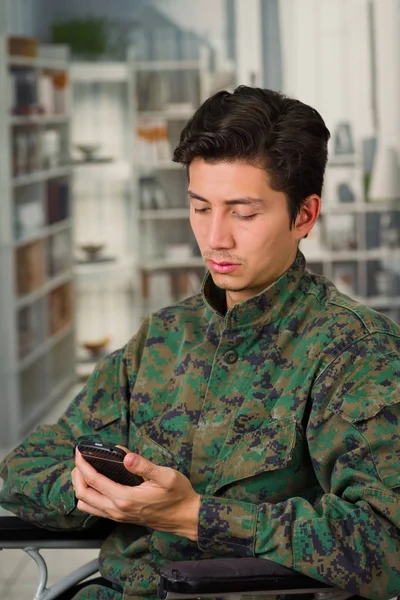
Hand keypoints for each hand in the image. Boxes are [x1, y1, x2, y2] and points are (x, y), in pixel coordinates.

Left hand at [71, 448, 200, 540]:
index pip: (94, 480)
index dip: (83, 464)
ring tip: (84, 471)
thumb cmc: (177, 495)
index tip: (79, 452)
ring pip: (86, 505)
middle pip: (83, 494)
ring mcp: (118, 516)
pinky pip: (96, 510)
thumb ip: (144, 466)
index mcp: (125, 498)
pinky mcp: (121, 518)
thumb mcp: (165, 476)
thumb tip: (126, 456)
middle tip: (79, 459)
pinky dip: (89, 497)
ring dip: (80, 488)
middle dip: (77, 475)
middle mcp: (117, 510)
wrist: (185, 517)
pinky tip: (96, 485)